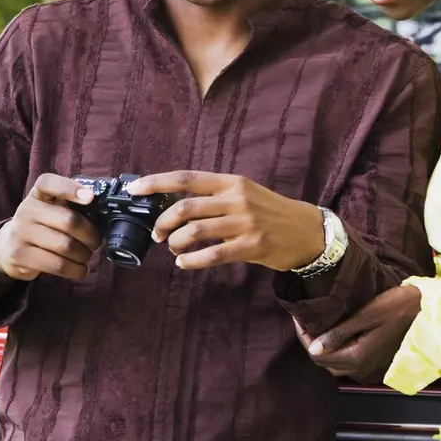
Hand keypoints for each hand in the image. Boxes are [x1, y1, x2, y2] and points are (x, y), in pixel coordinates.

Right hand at [0, 174, 101, 280]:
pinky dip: (76, 270)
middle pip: (69, 221)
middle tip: (96, 242)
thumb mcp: (51, 210)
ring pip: (66, 246)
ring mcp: (21, 233)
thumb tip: (102, 214)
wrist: (7, 247)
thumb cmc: (41, 226)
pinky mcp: (20, 255)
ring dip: (84, 255)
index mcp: (37, 194)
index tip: (90, 197)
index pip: (49, 183)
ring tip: (87, 256)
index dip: (70, 188)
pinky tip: (80, 269)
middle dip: (91, 235)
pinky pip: (57, 265)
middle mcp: (26, 210)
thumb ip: (72, 206)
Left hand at [127, 170, 323, 270]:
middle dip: (162, 222)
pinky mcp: (251, 246)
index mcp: (231, 182)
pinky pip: (212, 255)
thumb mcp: (244, 193)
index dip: (156, 183)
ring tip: (174, 248)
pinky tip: (185, 263)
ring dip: (176, 242)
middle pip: (185, 207)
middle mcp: (236, 199)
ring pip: (195, 231)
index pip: (185, 178)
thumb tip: (173, 204)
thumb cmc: (270, 212)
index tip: (134, 189)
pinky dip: (192, 261)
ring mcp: (245, 223)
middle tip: (158, 234)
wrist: (307, 230)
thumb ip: (214, 196)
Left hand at [293, 284, 420, 382]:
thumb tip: (314, 349)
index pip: (318, 355)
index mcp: (357, 356)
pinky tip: (337, 335)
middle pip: (325, 364)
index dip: (305, 338)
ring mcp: (370, 367)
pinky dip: (338, 352)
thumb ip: (339, 333)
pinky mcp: (376, 362)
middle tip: (306, 322)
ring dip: (325, 350)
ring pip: (337, 366)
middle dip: (312, 345)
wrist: (425, 309)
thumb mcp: (365, 315)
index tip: (299, 318)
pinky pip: (349, 363)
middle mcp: (362, 368)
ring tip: (319, 328)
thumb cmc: (395, 306)